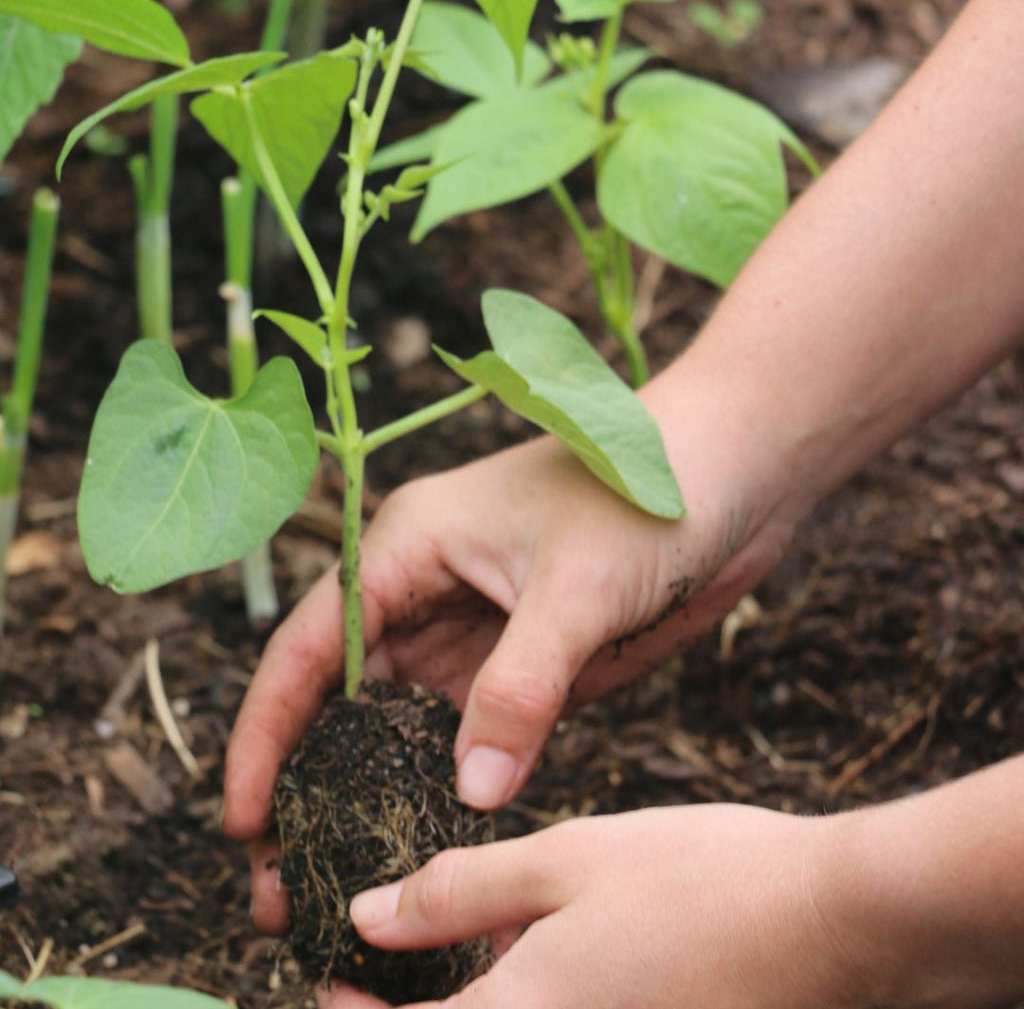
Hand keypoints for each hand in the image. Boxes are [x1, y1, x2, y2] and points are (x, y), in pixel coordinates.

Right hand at [224, 434, 794, 932]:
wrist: (730, 473)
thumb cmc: (645, 493)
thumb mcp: (578, 587)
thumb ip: (520, 687)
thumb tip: (469, 793)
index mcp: (406, 546)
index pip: (307, 648)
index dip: (266, 734)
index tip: (245, 819)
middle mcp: (425, 589)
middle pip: (339, 697)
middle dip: (309, 781)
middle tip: (285, 878)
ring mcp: (475, 630)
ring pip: (399, 722)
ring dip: (371, 790)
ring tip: (344, 873)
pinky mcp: (523, 663)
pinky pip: (465, 730)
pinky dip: (443, 779)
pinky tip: (425, 834)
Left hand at [317, 804, 871, 1008]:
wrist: (837, 925)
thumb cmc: (698, 880)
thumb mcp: (565, 862)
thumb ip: (460, 894)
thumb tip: (370, 916)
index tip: (332, 977)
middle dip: (413, 1008)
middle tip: (394, 959)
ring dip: (476, 1000)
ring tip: (475, 939)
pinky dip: (535, 998)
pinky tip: (550, 949)